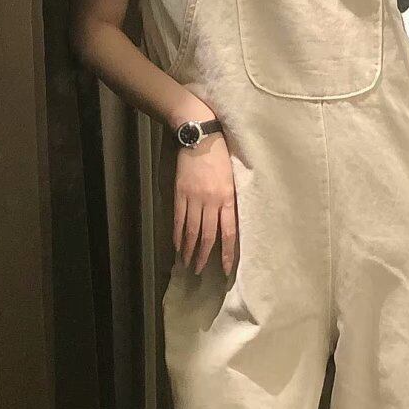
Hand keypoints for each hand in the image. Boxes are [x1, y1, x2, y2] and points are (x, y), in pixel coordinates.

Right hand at [173, 124, 237, 276]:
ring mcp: (193, 198)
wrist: (200, 138)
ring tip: (186, 263)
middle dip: (203, 256)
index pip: (228, 233)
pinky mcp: (180, 193)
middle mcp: (211, 201)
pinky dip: (176, 234)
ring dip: (188, 249)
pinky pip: (178, 218)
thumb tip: (228, 222)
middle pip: (207, 236)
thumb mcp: (233, 178)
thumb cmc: (221, 155)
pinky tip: (176, 245)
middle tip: (198, 271)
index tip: (224, 269)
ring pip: (191, 230)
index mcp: (227, 198)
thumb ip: (230, 200)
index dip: (226, 253)